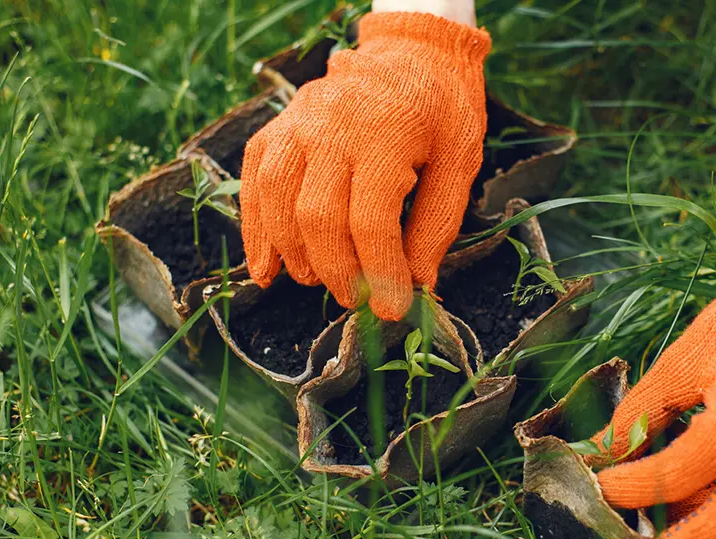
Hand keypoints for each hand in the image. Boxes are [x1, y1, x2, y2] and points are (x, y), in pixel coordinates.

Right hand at [239, 12, 490, 320]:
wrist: (412, 53)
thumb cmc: (443, 110)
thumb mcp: (461, 162)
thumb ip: (436, 224)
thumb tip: (416, 285)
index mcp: (385, 133)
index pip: (370, 221)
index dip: (378, 273)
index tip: (390, 309)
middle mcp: (331, 126)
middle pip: (317, 217)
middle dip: (336, 271)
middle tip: (355, 300)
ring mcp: (297, 123)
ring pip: (277, 201)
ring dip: (294, 255)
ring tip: (319, 283)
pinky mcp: (277, 127)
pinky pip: (254, 181)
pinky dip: (256, 230)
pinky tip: (267, 267)